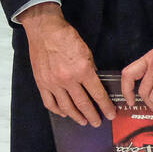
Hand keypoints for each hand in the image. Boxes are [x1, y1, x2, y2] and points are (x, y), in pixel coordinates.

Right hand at [21, 2, 114, 126]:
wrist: (44, 29)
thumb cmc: (66, 37)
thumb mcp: (86, 52)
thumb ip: (91, 70)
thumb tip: (94, 85)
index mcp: (82, 70)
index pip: (98, 95)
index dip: (106, 107)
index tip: (111, 114)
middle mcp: (67, 79)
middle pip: (83, 104)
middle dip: (93, 116)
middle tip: (98, 122)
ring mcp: (53, 82)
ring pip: (66, 107)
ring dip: (76, 117)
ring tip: (83, 121)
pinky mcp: (41, 82)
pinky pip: (49, 102)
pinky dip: (57, 110)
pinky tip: (63, 112)